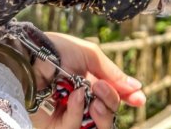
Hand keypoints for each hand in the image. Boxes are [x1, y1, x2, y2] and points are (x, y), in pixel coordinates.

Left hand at [30, 32, 145, 128]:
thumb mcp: (91, 55)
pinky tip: (74, 96)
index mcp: (90, 81)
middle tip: (103, 90)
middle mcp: (81, 99)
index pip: (113, 95)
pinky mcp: (54, 125)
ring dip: (100, 111)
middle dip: (112, 102)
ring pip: (96, 126)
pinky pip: (74, 127)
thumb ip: (113, 73)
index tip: (139, 99)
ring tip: (93, 96)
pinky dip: (77, 112)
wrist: (30, 55)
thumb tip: (137, 87)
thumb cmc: (57, 50)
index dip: (127, 98)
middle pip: (108, 113)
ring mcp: (68, 113)